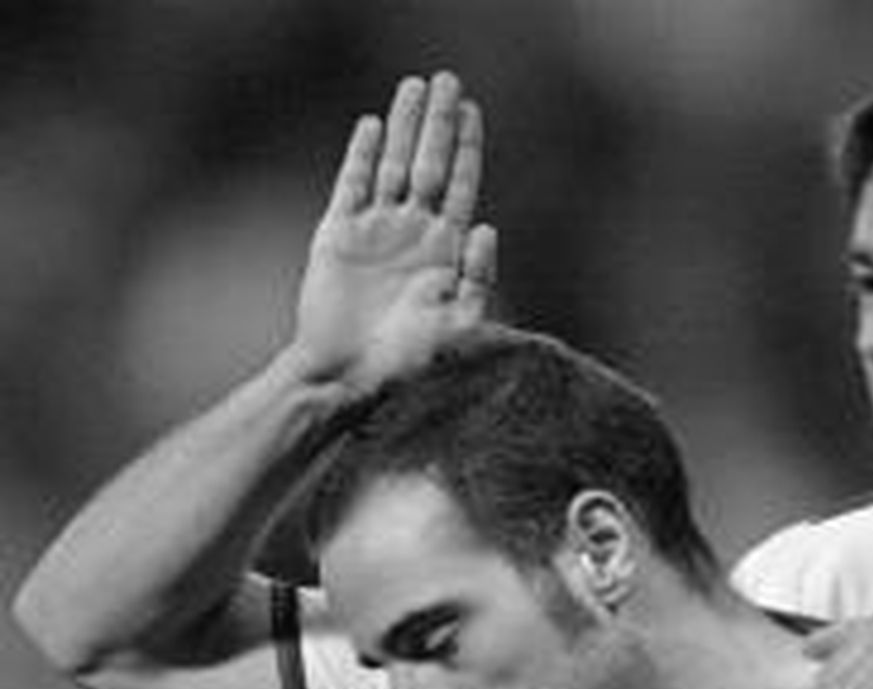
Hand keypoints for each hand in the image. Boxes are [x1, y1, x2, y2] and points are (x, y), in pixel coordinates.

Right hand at [290, 71, 495, 393]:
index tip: (472, 112)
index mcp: (446, 253)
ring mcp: (376, 233)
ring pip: (393, 165)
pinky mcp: (338, 236)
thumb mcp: (459, 325)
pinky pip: (352, 185)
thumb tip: (486, 226)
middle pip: (429, 164)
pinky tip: (373, 126)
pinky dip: (362, 155)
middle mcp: (413, 236)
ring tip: (413, 86)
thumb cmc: (411, 363)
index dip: (466, 149)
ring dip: (404, 126)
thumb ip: (478, 278)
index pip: (460, 187)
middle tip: (447, 80)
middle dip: (439, 123)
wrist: (351, 375)